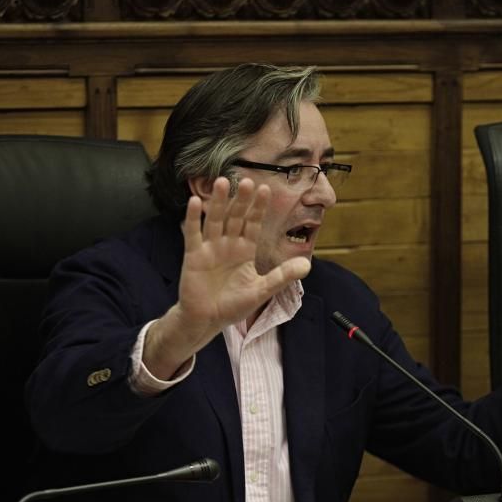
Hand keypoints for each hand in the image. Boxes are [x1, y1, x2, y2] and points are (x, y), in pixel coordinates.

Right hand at [144, 177, 310, 378]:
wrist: (207, 320)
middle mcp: (228, 245)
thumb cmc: (233, 305)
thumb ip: (282, 276)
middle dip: (242, 200)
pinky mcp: (194, 256)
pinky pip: (193, 235)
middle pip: (235, 217)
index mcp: (245, 250)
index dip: (258, 208)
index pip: (253, 224)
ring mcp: (210, 248)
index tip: (266, 189)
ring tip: (222, 182)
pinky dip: (194, 219)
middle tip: (247, 181)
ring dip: (218, 202)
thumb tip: (307, 265)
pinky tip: (195, 203)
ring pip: (215, 220)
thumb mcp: (262, 291)